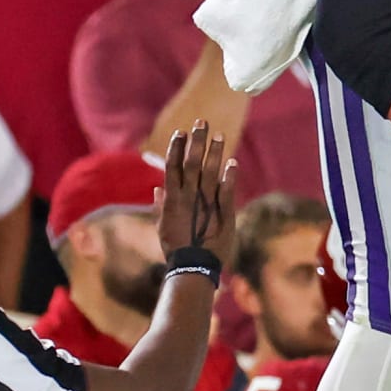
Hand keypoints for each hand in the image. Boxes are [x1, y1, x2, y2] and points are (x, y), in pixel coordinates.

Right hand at [157, 120, 237, 262]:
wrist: (192, 268)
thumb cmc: (177, 247)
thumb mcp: (164, 226)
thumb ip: (162, 205)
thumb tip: (157, 188)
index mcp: (172, 199)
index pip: (172, 167)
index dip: (176, 148)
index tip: (180, 132)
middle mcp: (188, 198)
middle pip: (191, 163)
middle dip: (196, 141)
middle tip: (201, 123)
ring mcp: (205, 204)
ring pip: (209, 172)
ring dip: (214, 152)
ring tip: (219, 135)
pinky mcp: (222, 213)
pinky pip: (226, 190)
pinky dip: (229, 175)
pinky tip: (233, 162)